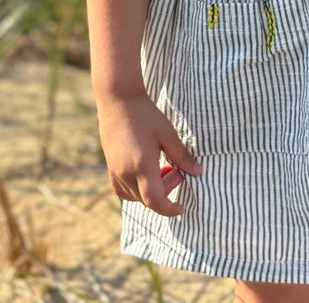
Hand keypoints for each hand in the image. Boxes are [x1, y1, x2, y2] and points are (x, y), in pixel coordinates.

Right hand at [95, 91, 201, 216]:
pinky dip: (135, 189)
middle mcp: (126, 172)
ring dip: (151, 190)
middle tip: (176, 170)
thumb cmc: (145, 114)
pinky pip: (122, 188)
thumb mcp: (167, 134)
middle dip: (165, 191)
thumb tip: (198, 171)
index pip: (155, 201)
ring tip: (162, 167)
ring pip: (135, 195)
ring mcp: (115, 170)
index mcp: (142, 166)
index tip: (181, 207)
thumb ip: (182, 156)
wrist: (118, 99)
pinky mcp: (110, 165)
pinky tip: (145, 172)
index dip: (169, 209)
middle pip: (147, 199)